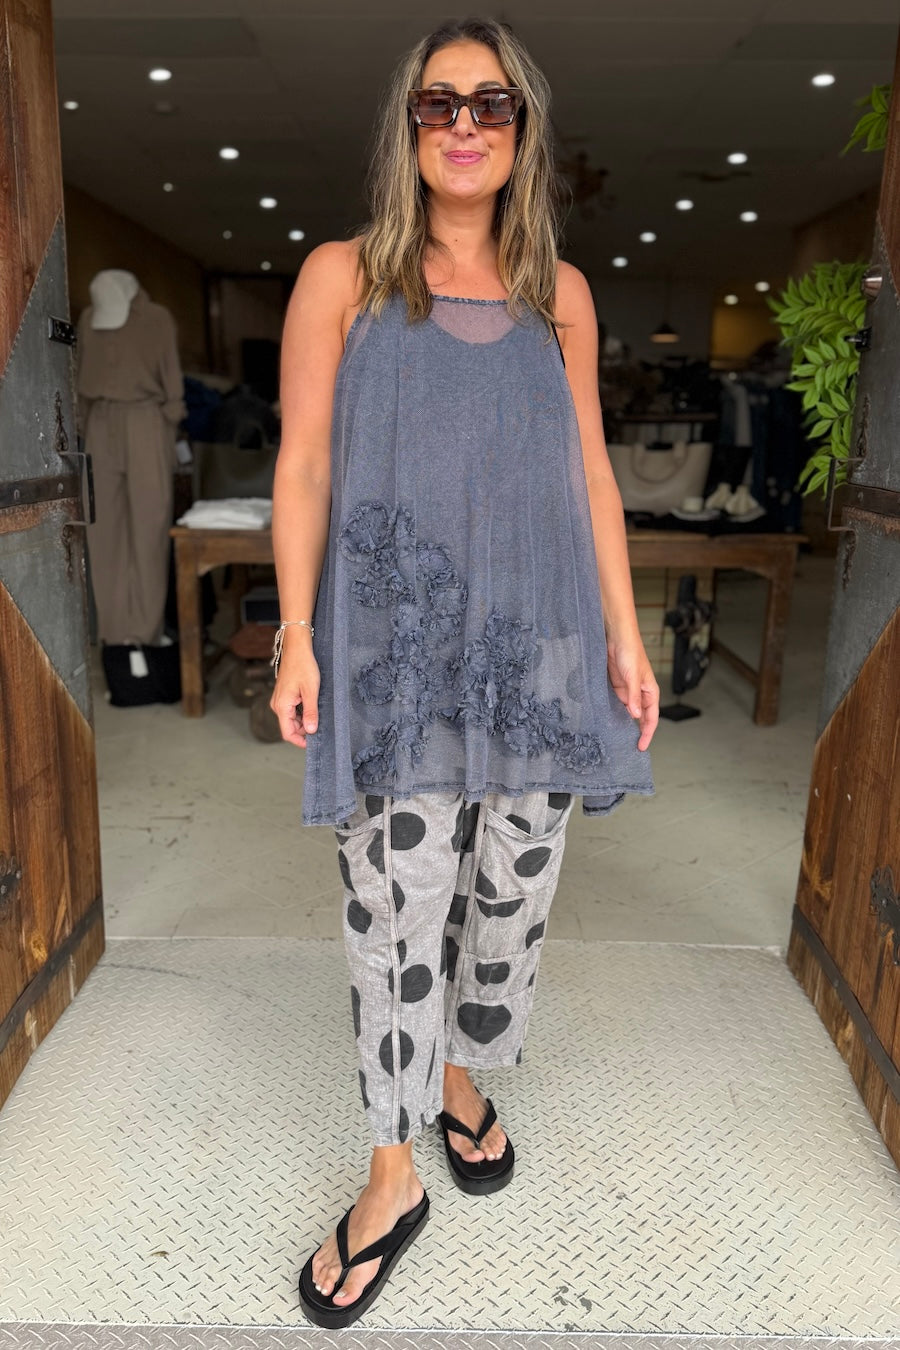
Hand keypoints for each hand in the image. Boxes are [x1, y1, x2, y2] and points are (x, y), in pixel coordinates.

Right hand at [270, 645, 319, 747]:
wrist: (296, 648)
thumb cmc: (303, 666)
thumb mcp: (311, 691)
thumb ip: (311, 712)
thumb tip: (311, 730)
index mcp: (282, 706)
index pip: (287, 733)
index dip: (300, 741)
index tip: (313, 744)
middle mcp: (277, 705)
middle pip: (289, 727)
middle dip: (304, 730)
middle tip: (321, 726)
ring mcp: (279, 700)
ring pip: (291, 719)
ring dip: (304, 721)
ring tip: (318, 713)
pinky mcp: (283, 696)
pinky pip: (291, 710)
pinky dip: (301, 713)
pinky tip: (312, 706)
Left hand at [606, 634, 658, 751]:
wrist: (617, 638)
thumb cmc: (631, 653)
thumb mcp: (633, 676)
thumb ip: (634, 696)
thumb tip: (635, 716)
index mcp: (650, 692)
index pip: (651, 718)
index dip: (647, 733)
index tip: (642, 746)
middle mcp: (640, 693)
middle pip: (640, 717)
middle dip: (637, 732)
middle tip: (629, 747)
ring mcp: (628, 691)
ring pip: (627, 712)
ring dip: (624, 723)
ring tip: (616, 738)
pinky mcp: (616, 687)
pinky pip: (616, 703)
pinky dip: (613, 712)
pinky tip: (607, 720)